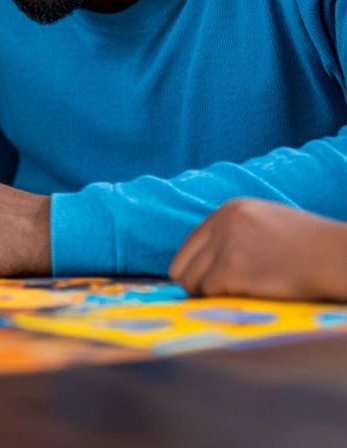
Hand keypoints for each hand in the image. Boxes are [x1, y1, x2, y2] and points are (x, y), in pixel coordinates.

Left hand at [170, 198, 346, 299]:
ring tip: (233, 300)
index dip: (193, 270)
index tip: (201, 287)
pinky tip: (244, 299)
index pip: (190, 246)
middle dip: (194, 286)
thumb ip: (236, 235)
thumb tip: (209, 263)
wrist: (337, 257)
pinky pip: (210, 292)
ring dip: (208, 296)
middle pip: (182, 265)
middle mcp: (222, 223)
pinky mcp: (231, 268)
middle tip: (211, 301)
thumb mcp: (267, 225)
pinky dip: (222, 302)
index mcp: (230, 210)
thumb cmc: (312, 248)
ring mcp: (225, 245)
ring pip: (192, 282)